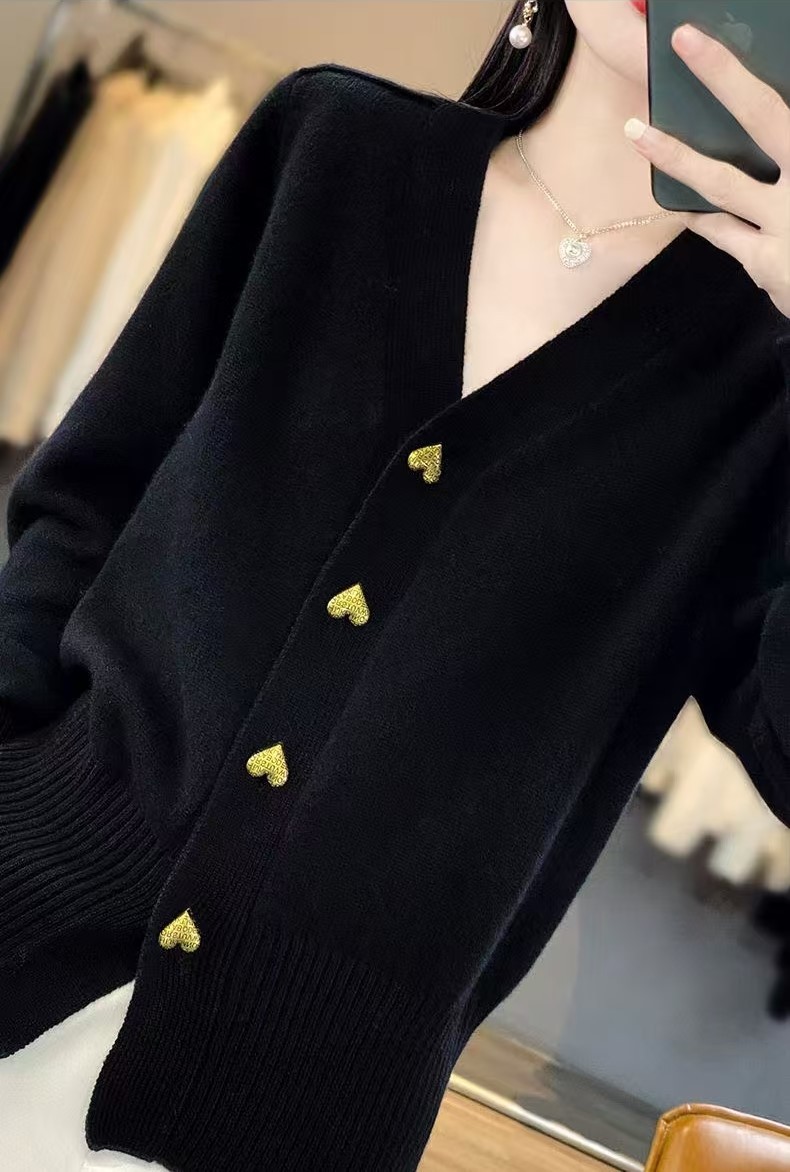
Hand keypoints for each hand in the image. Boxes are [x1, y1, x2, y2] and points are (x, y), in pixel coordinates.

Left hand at [624, 21, 789, 319]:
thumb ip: (786, 153)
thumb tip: (768, 135)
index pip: (778, 107)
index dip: (740, 71)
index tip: (710, 39)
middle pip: (763, 115)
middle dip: (724, 75)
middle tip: (686, 41)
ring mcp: (785, 222)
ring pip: (722, 180)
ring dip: (677, 155)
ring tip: (637, 133)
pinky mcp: (764, 262)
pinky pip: (721, 231)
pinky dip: (698, 215)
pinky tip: (677, 202)